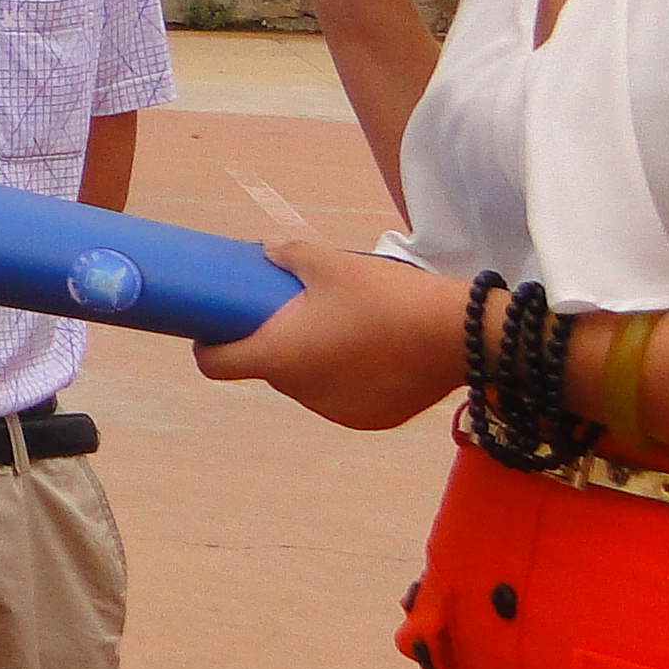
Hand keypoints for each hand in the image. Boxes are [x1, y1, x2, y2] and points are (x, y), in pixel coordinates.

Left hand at [193, 241, 465, 429]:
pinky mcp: (370, 419)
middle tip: (290, 310)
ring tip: (338, 327)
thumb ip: (289, 255)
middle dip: (271, 342)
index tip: (215, 326)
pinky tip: (367, 351)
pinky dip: (344, 377)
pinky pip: (341, 396)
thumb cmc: (387, 297)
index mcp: (280, 358)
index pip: (217, 366)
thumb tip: (266, 249)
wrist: (460, 335)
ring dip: (310, 361)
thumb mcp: (331, 264)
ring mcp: (336, 411)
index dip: (208, 346)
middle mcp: (301, 393)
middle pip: (267, 369)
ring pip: (305, 383)